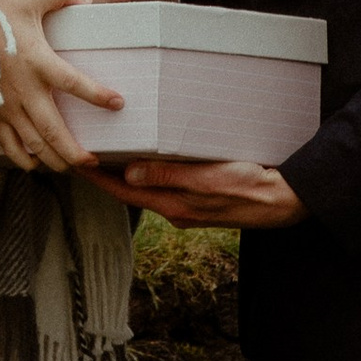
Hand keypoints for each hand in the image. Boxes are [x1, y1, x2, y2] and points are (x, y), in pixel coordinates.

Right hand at [0, 0, 117, 172]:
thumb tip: (88, 1)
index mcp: (36, 61)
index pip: (71, 82)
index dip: (96, 94)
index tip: (118, 103)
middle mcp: (23, 89)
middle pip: (51, 128)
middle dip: (73, 150)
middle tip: (92, 161)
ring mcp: (7, 104)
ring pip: (32, 142)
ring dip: (53, 158)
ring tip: (71, 166)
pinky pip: (7, 142)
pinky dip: (21, 158)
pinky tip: (35, 165)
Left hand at [105, 155, 306, 229]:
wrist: (285, 200)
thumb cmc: (251, 188)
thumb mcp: (207, 180)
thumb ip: (169, 177)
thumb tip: (130, 174)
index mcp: (173, 206)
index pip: (124, 192)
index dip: (98, 178)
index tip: (75, 163)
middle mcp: (177, 208)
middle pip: (132, 191)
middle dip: (108, 174)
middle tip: (87, 151)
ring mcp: (190, 205)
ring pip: (150, 188)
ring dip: (129, 172)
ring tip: (112, 152)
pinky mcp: (204, 198)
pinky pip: (169, 184)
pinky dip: (153, 171)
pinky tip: (154, 157)